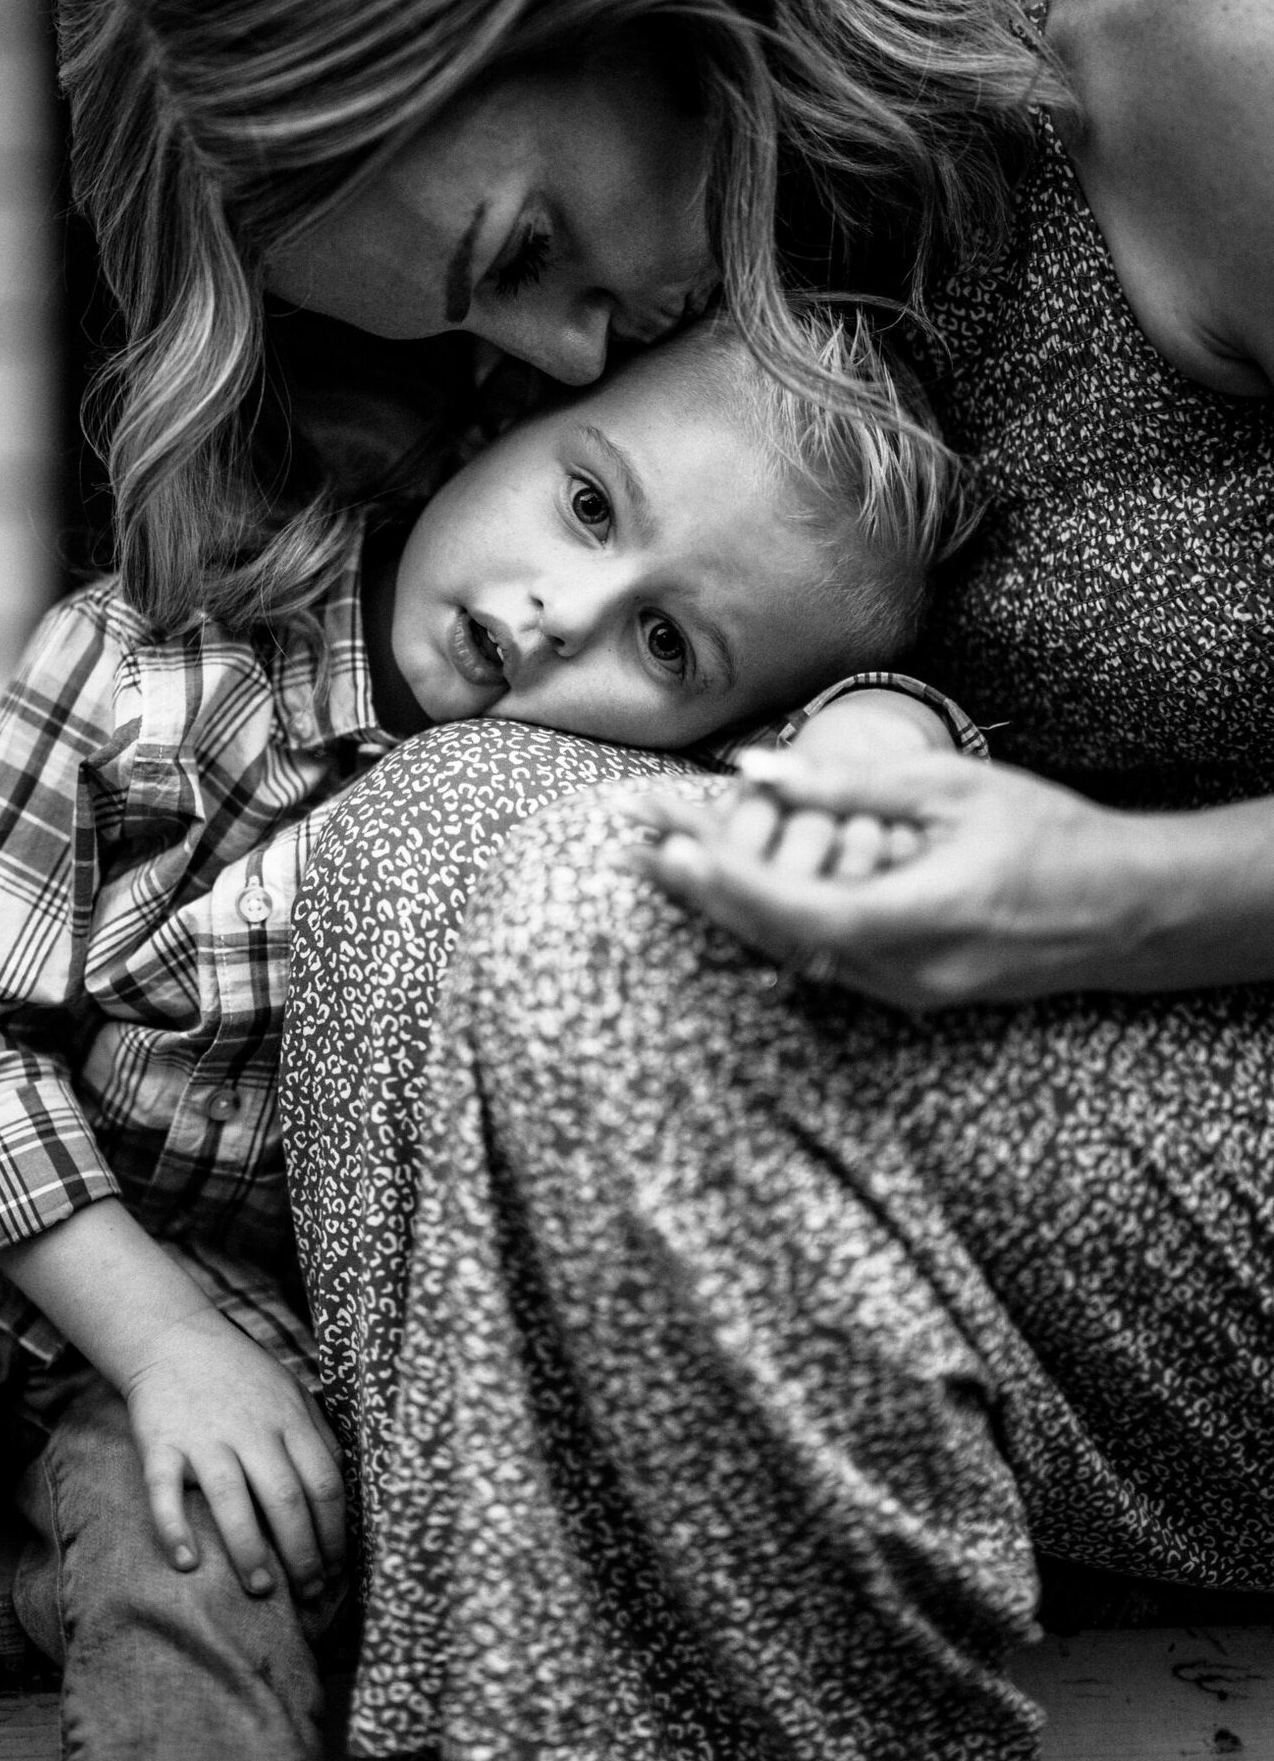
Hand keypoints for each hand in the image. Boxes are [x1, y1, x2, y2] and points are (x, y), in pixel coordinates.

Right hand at [122, 1303, 345, 1598]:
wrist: (175, 1337)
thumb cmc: (242, 1374)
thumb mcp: (291, 1391)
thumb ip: (318, 1434)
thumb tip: (345, 1486)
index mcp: (289, 1418)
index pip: (324, 1482)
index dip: (335, 1531)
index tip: (339, 1569)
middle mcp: (251, 1428)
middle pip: (285, 1498)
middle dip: (303, 1552)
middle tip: (311, 1594)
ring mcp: (205, 1436)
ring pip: (231, 1499)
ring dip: (249, 1550)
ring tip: (261, 1589)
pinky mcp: (161, 1442)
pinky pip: (165, 1490)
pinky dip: (174, 1528)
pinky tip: (187, 1563)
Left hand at [627, 748, 1157, 1007]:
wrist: (1126, 913)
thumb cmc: (1048, 837)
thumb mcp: (953, 791)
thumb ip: (852, 785)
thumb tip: (758, 768)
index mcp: (917, 919)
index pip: (792, 910)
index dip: (722, 880)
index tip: (663, 843)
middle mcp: (901, 972)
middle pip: (774, 939)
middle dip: (700, 891)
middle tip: (634, 846)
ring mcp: (904, 991)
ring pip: (791, 953)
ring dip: (728, 905)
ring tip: (667, 860)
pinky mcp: (909, 991)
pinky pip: (820, 957)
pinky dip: (773, 919)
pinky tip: (736, 887)